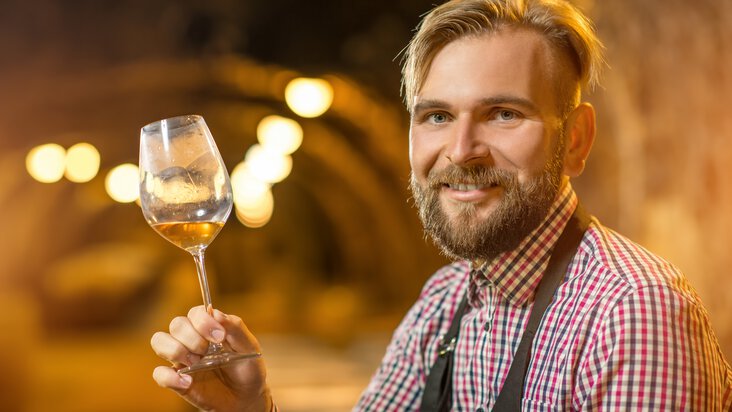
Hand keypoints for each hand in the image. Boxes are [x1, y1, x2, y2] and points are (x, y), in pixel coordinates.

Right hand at [151, 306, 272, 411]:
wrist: (246, 397)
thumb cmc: (248, 368)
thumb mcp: (249, 347)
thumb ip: (235, 328)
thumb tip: (215, 312)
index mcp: (209, 327)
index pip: (195, 313)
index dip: (203, 321)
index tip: (219, 336)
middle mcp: (192, 339)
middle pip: (177, 324)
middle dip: (192, 336)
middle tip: (207, 351)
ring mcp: (182, 359)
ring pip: (159, 341)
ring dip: (177, 350)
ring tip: (196, 363)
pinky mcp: (176, 380)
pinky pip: (159, 373)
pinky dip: (170, 377)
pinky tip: (188, 382)